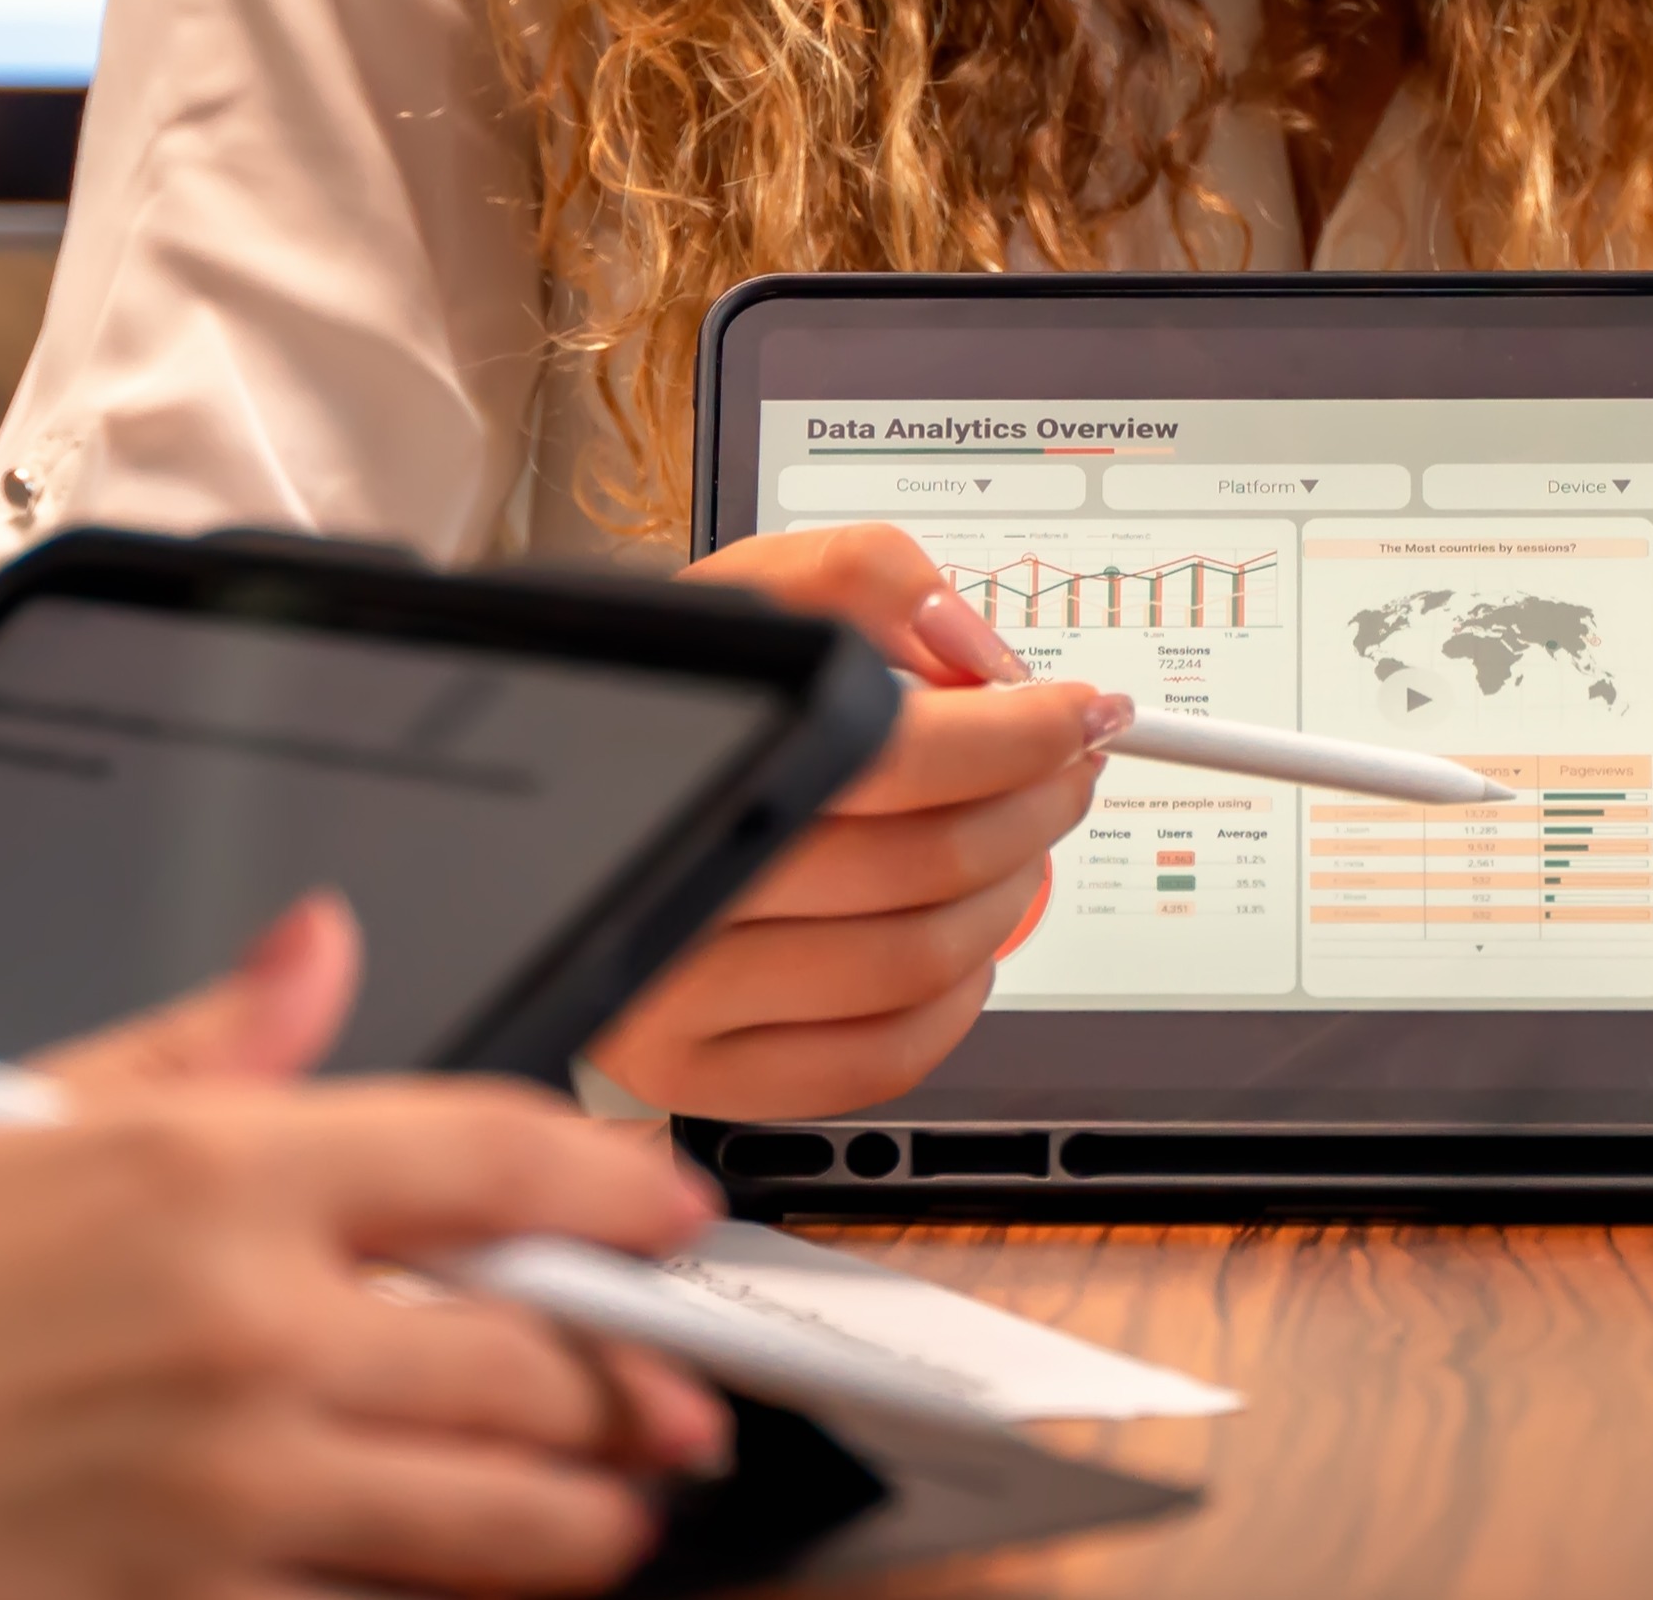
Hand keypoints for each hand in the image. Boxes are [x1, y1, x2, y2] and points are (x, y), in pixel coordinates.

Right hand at [0, 898, 733, 1599]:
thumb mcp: (2, 1117)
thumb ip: (196, 1046)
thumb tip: (315, 952)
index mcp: (209, 1175)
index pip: (491, 1156)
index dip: (616, 1183)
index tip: (666, 1208)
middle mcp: (249, 1331)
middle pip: (537, 1357)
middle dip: (636, 1381)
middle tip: (678, 1394)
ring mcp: (233, 1492)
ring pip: (499, 1515)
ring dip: (588, 1515)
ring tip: (616, 1508)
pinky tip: (451, 1585)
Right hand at [584, 522, 1124, 1119]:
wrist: (576, 801)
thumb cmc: (688, 705)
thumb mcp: (751, 594)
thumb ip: (866, 578)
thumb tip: (973, 654)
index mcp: (686, 750)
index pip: (897, 754)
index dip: (1017, 734)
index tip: (1076, 714)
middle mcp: (673, 882)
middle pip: (926, 861)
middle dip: (1034, 804)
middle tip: (1063, 769)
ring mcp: (678, 995)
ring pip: (917, 963)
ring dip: (1008, 895)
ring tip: (1014, 842)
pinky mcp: (700, 1074)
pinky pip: (879, 1060)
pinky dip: (957, 1001)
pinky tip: (958, 937)